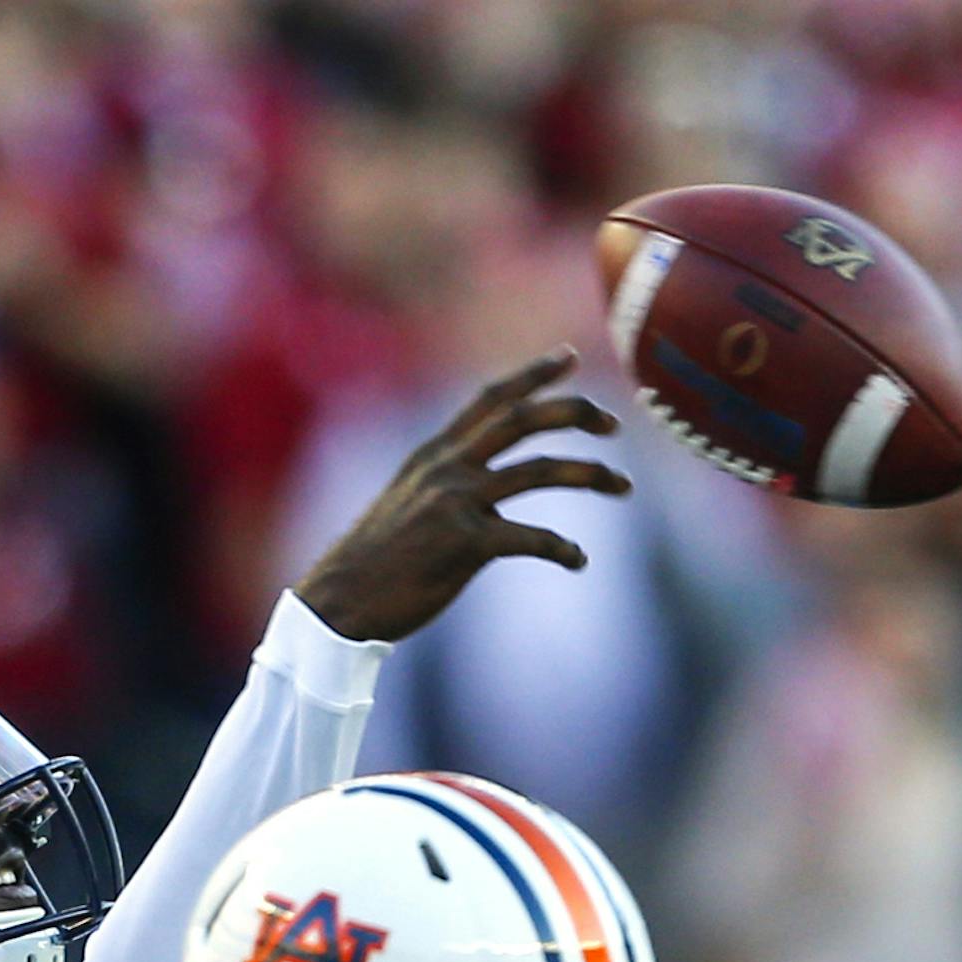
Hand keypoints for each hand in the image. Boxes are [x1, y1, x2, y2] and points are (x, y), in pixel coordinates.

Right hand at [294, 347, 630, 642]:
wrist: (340, 604)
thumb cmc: (373, 564)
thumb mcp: (404, 504)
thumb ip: (442, 483)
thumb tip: (483, 488)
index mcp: (433, 454)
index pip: (491, 397)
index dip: (534, 374)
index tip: (568, 358)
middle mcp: (448, 468)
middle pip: (524, 419)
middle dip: (577, 412)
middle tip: (613, 425)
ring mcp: (457, 504)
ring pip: (541, 470)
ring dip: (591, 473)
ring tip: (621, 485)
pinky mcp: (465, 546)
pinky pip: (533, 538)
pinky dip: (563, 548)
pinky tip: (577, 559)